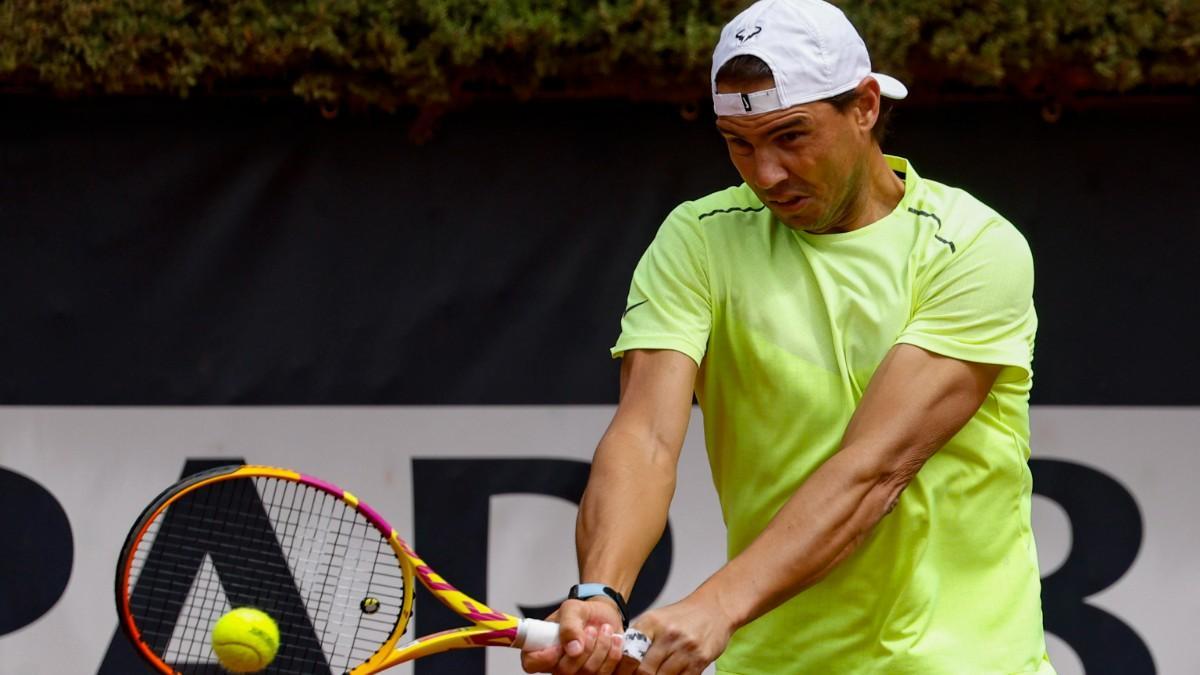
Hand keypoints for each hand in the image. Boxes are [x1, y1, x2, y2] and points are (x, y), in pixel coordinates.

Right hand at [521, 598, 626, 673]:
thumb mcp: (572, 608)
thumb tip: (573, 648)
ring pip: (587, 673)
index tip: (561, 645)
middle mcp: (557, 665)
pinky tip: (614, 639)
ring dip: (601, 648)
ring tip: (605, 629)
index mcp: (542, 648)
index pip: (531, 663)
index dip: (544, 658)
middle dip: (584, 647)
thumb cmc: (583, 613)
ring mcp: (576, 674)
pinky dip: (613, 654)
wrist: (604, 615)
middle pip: (564, 672)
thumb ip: (569, 625)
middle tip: (591, 629)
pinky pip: (606, 674)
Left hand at [616, 593, 733, 674]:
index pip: (630, 653)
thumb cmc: (682, 616)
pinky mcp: (701, 659)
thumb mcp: (656, 618)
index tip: (620, 674)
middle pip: (645, 670)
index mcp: (652, 623)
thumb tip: (618, 656)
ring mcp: (686, 648)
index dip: (623, 669)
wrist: (714, 608)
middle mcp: (668, 634)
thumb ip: (638, 636)